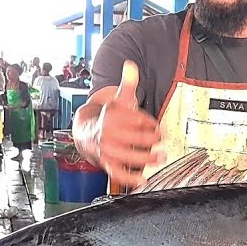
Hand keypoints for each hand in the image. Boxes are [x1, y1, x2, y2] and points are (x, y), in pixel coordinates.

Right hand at [84, 61, 162, 188]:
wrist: (85, 132)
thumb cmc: (108, 116)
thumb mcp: (119, 98)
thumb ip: (128, 83)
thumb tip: (131, 65)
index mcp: (111, 114)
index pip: (136, 119)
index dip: (150, 123)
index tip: (156, 126)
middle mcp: (107, 132)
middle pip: (135, 137)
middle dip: (151, 139)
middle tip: (161, 140)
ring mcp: (106, 149)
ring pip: (128, 155)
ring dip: (146, 158)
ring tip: (160, 157)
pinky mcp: (106, 162)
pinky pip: (117, 172)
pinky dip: (129, 178)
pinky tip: (143, 179)